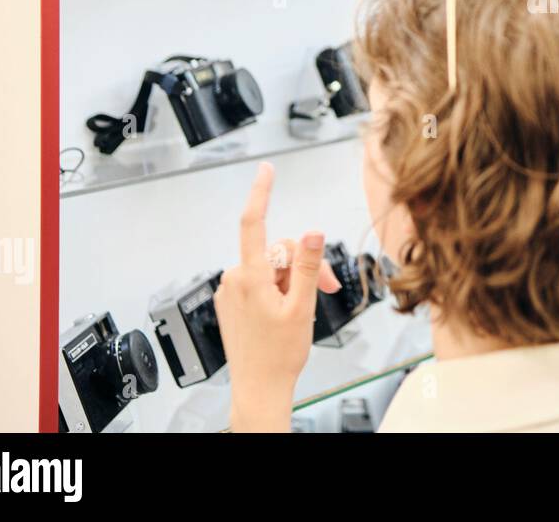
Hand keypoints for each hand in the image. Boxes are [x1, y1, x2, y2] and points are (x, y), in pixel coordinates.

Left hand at [214, 161, 339, 431]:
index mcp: (251, 277)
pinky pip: (262, 280)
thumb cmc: (279, 356)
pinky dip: (280, 288)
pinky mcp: (233, 301)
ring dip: (294, 279)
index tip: (266, 170)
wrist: (258, 389)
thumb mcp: (303, 308)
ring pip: (272, 266)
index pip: (254, 223)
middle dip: (304, 264)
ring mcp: (232, 291)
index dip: (261, 193)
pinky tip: (287, 311)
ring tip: (304, 308)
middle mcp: (235, 279)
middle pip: (278, 250)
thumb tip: (311, 231)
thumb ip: (308, 266)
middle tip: (326, 288)